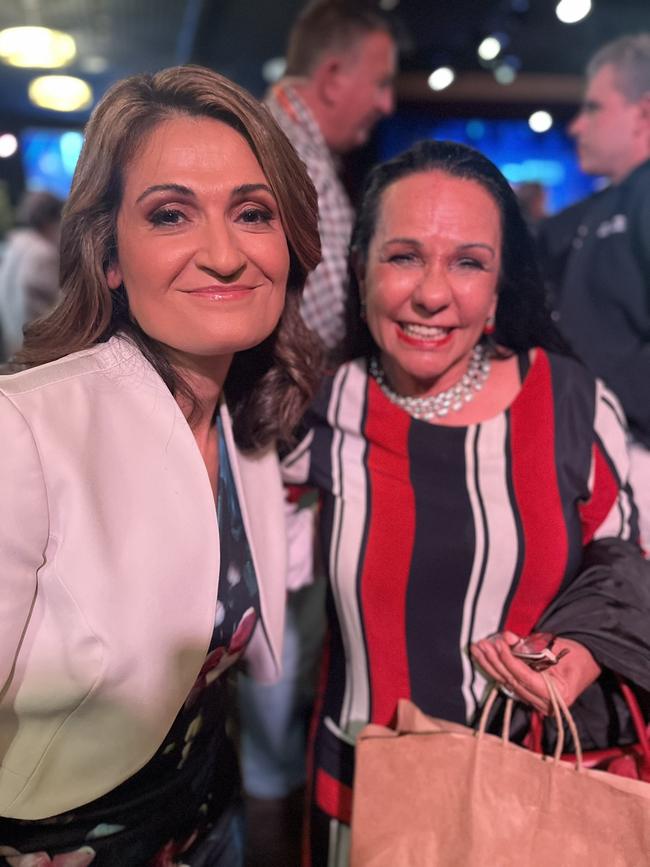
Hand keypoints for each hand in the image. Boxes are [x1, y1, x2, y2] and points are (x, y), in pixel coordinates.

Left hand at [470, 631, 600, 714]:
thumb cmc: (578, 655)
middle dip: (495, 661)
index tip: (498, 643)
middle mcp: (545, 703)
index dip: (510, 660)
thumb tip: (507, 638)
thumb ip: (532, 645)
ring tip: (477, 648)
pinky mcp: (528, 695)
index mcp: (558, 695)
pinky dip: (496, 668)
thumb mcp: (558, 647)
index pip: (526, 678)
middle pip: (512, 681)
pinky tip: (483, 657)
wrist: (589, 664)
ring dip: (490, 664)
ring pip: (507, 682)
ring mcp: (535, 701)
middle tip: (482, 644)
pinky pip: (508, 681)